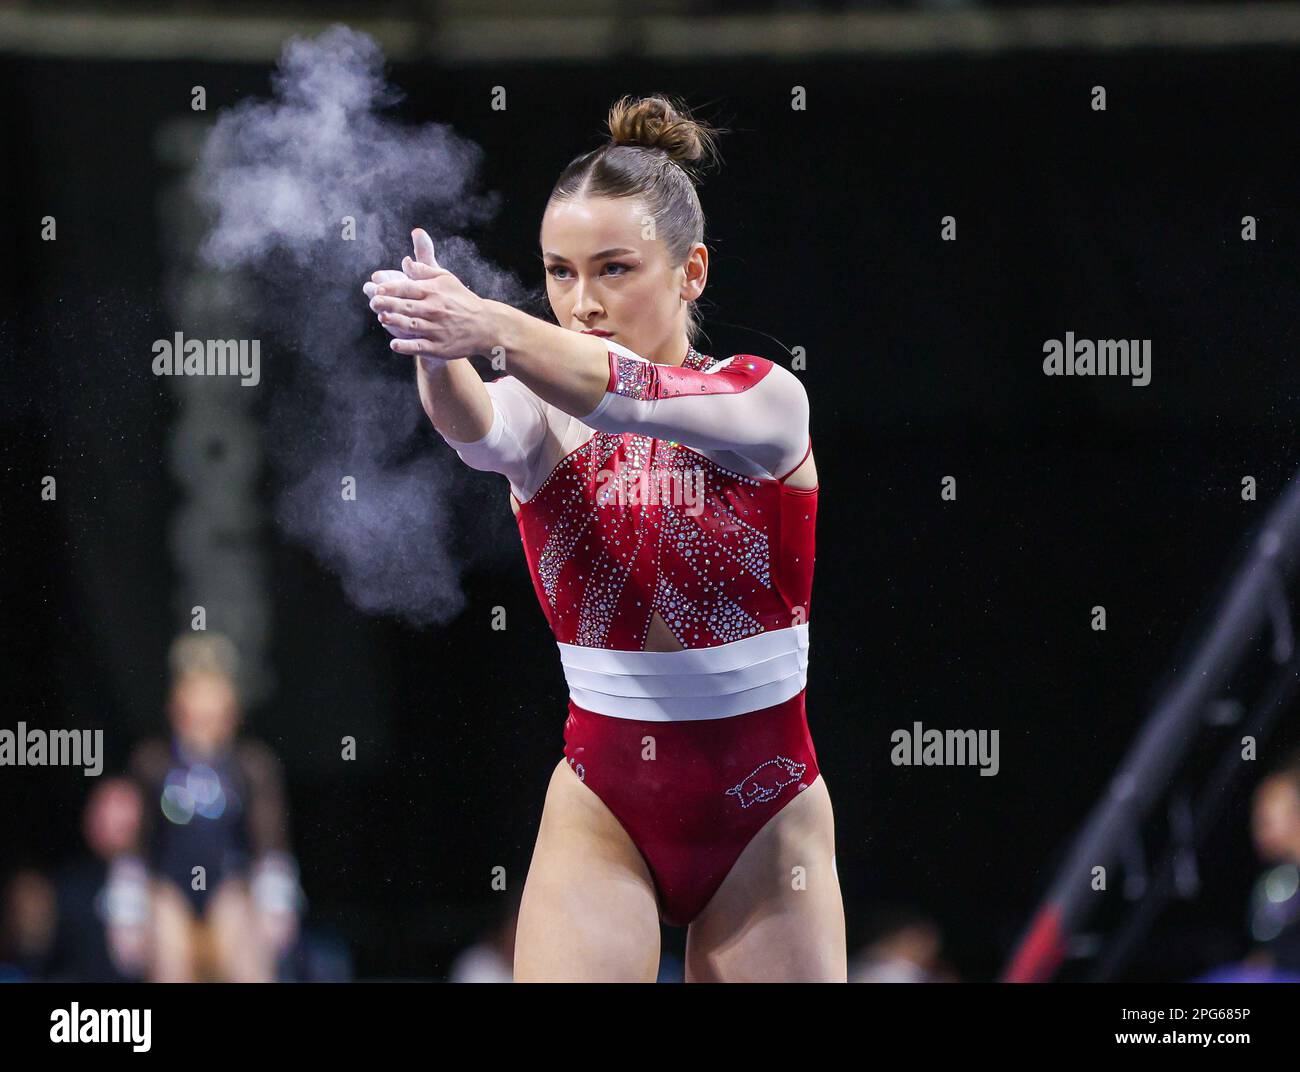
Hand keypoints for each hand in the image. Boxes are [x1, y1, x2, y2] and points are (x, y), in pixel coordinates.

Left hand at [363, 229, 490, 360]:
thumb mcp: (447, 279)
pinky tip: (394, 345)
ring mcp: (437, 330)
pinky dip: (407, 346)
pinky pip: (420, 347)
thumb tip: (405, 262)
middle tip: (374, 302)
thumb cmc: (463, 300)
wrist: (485, 326)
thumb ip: (425, 270)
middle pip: (407, 306)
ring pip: (412, 326)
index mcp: (434, 292)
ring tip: (382, 318)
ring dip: (396, 323)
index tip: (377, 288)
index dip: (392, 288)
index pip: (409, 288)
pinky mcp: (439, 347)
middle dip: (389, 304)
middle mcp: (434, 310)